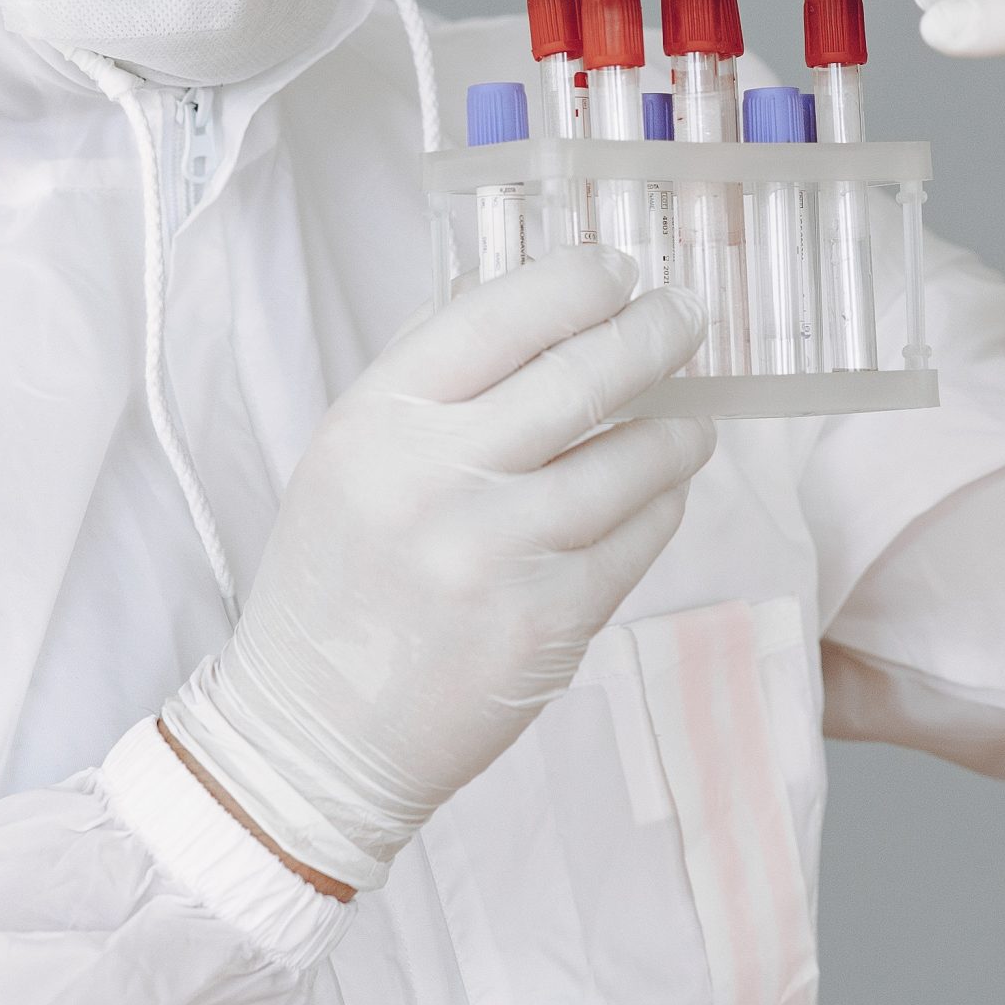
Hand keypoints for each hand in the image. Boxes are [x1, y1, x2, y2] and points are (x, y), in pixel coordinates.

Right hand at [160, 248, 711, 890]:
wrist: (314, 735)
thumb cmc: (338, 582)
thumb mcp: (350, 456)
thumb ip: (430, 376)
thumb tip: (535, 299)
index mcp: (379, 421)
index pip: (500, 314)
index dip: (577, 280)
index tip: (619, 269)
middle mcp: (438, 477)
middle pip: (584, 374)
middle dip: (655, 332)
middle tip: (686, 316)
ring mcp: (499, 552)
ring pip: (633, 456)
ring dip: (678, 427)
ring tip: (690, 419)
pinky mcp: (551, 622)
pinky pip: (640, 536)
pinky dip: (663, 503)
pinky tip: (660, 491)